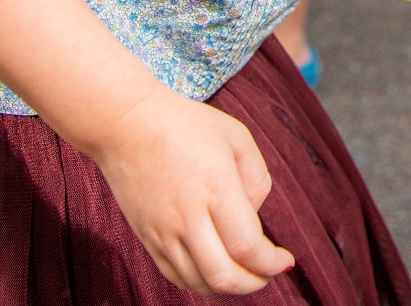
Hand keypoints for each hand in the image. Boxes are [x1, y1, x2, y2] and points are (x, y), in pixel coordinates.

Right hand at [90, 86, 295, 294]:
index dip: (271, 263)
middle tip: (268, 273)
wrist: (125, 124)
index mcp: (216, 188)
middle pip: (224, 276)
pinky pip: (174, 276)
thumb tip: (255, 215)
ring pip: (199, 283)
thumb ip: (257, 179)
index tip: (285, 260)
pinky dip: (199, 282)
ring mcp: (163, 231)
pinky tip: (214, 270)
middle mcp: (188, 217)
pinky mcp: (146, 237)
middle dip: (254, 283)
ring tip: (244, 272)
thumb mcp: (236, 137)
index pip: (247, 247)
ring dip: (228, 286)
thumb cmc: (184, 124)